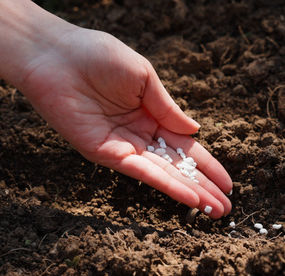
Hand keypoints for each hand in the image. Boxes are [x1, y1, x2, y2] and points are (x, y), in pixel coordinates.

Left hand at [16, 28, 232, 217]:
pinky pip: (142, 173)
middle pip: (178, 167)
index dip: (207, 165)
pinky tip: (190, 197)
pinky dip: (166, 185)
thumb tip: (196, 131)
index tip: (227, 182)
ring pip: (164, 175)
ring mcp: (123, 147)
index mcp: (151, 115)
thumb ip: (168, 108)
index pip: (186, 146)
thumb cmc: (99, 57)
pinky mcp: (105, 154)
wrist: (57, 57)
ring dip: (190, 193)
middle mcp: (139, 136)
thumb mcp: (144, 77)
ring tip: (215, 210)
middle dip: (203, 187)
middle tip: (226, 208)